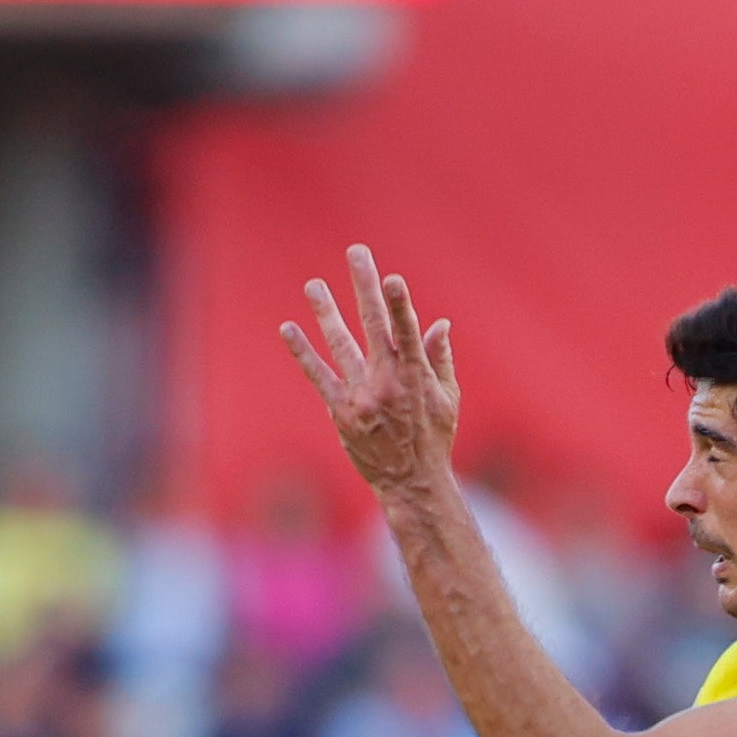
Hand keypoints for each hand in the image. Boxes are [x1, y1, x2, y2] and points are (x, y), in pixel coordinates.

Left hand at [281, 244, 460, 503]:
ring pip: (341, 344)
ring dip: (326, 311)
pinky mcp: (340, 411)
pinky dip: (302, 352)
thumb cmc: (434, 438)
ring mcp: (361, 396)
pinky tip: (288, 329)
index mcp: (417, 376)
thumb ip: (440, 359)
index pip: (407, 331)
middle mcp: (388, 382)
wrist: (411, 483)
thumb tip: (438, 323)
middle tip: (357, 253)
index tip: (391, 279)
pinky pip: (318, 375)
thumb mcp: (448, 398)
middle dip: (364, 286)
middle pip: (373, 324)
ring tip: (314, 285)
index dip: (399, 304)